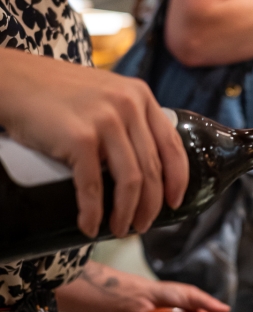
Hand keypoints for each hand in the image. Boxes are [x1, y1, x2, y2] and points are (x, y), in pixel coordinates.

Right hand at [0, 49, 188, 238]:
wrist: (15, 81)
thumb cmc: (57, 92)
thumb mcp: (106, 93)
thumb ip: (128, 117)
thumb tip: (144, 160)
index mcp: (140, 96)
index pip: (172, 144)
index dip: (178, 179)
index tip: (175, 201)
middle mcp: (128, 106)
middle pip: (152, 169)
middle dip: (151, 205)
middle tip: (142, 225)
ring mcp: (105, 121)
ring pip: (130, 181)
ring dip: (127, 213)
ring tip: (120, 229)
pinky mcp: (79, 138)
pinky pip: (93, 186)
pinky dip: (93, 212)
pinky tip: (89, 225)